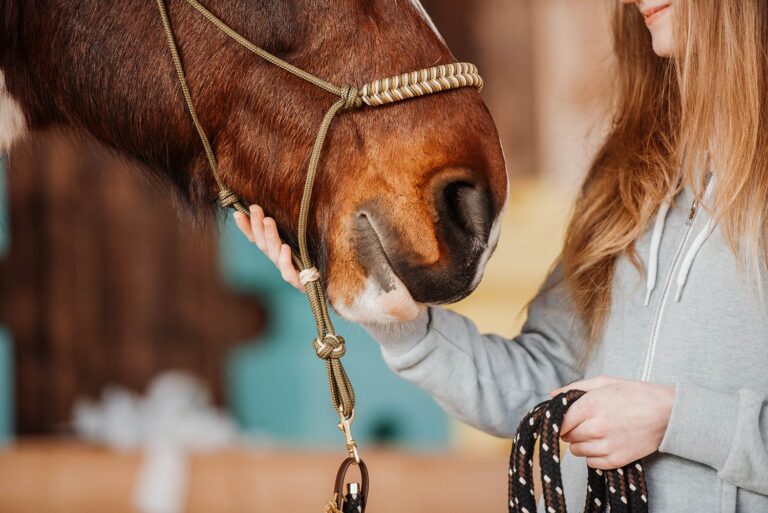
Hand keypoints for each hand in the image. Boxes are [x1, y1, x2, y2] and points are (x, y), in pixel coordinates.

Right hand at [233, 205, 303, 290]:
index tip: (237, 212)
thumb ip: (288, 227)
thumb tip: (283, 203)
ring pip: (274, 253)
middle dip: (257, 225)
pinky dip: (285, 259)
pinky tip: (285, 248)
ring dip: (270, 236)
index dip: (246, 226)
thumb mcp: (298, 240)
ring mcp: (286, 270)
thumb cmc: (311, 259)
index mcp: (275, 250)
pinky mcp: (297, 281)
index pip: (255, 237)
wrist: (326, 283)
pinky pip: (288, 271)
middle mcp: (277, 259)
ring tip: (268, 220)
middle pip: (262, 242)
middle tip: (255, 207)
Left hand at [549, 376, 674, 469]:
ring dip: (583, 443)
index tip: (569, 418)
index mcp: (589, 405)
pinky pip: (592, 463)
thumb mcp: (604, 382)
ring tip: (598, 432)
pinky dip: (594, 455)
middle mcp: (595, 427)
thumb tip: (552, 395)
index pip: (559, 422)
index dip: (562, 420)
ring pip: (577, 451)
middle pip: (567, 437)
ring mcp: (606, 445)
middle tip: (586, 422)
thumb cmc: (635, 394)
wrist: (667, 412)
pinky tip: (605, 443)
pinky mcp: (616, 460)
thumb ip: (574, 388)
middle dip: (572, 430)